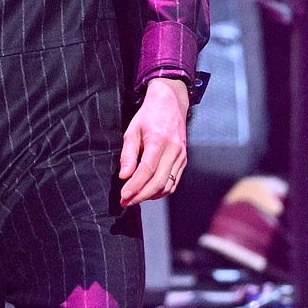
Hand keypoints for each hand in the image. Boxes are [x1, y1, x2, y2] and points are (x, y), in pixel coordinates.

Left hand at [118, 78, 189, 206]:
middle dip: (141, 196)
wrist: (171, 104)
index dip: (135, 186)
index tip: (123, 196)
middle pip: (158, 182)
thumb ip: (128, 154)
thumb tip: (124, 176)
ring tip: (134, 198)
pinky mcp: (184, 160)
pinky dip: (161, 191)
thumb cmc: (148, 116)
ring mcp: (181, 156)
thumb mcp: (132, 131)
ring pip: (168, 185)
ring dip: (150, 195)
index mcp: (159, 141)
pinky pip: (174, 182)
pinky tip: (148, 192)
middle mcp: (174, 150)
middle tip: (126, 202)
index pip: (147, 170)